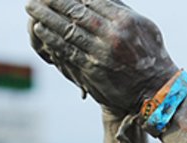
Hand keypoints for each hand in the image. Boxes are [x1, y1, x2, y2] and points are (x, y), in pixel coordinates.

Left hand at [26, 0, 178, 113]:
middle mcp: (112, 35)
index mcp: (125, 21)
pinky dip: (51, 39)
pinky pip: (67, 51)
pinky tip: (41, 29)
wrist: (155, 90)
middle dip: (53, 1)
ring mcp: (100, 53)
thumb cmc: (151, 55)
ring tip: (31, 8)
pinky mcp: (92, 69)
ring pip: (67, 30)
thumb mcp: (145, 26)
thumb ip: (123, 10)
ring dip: (46, 17)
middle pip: (76, 12)